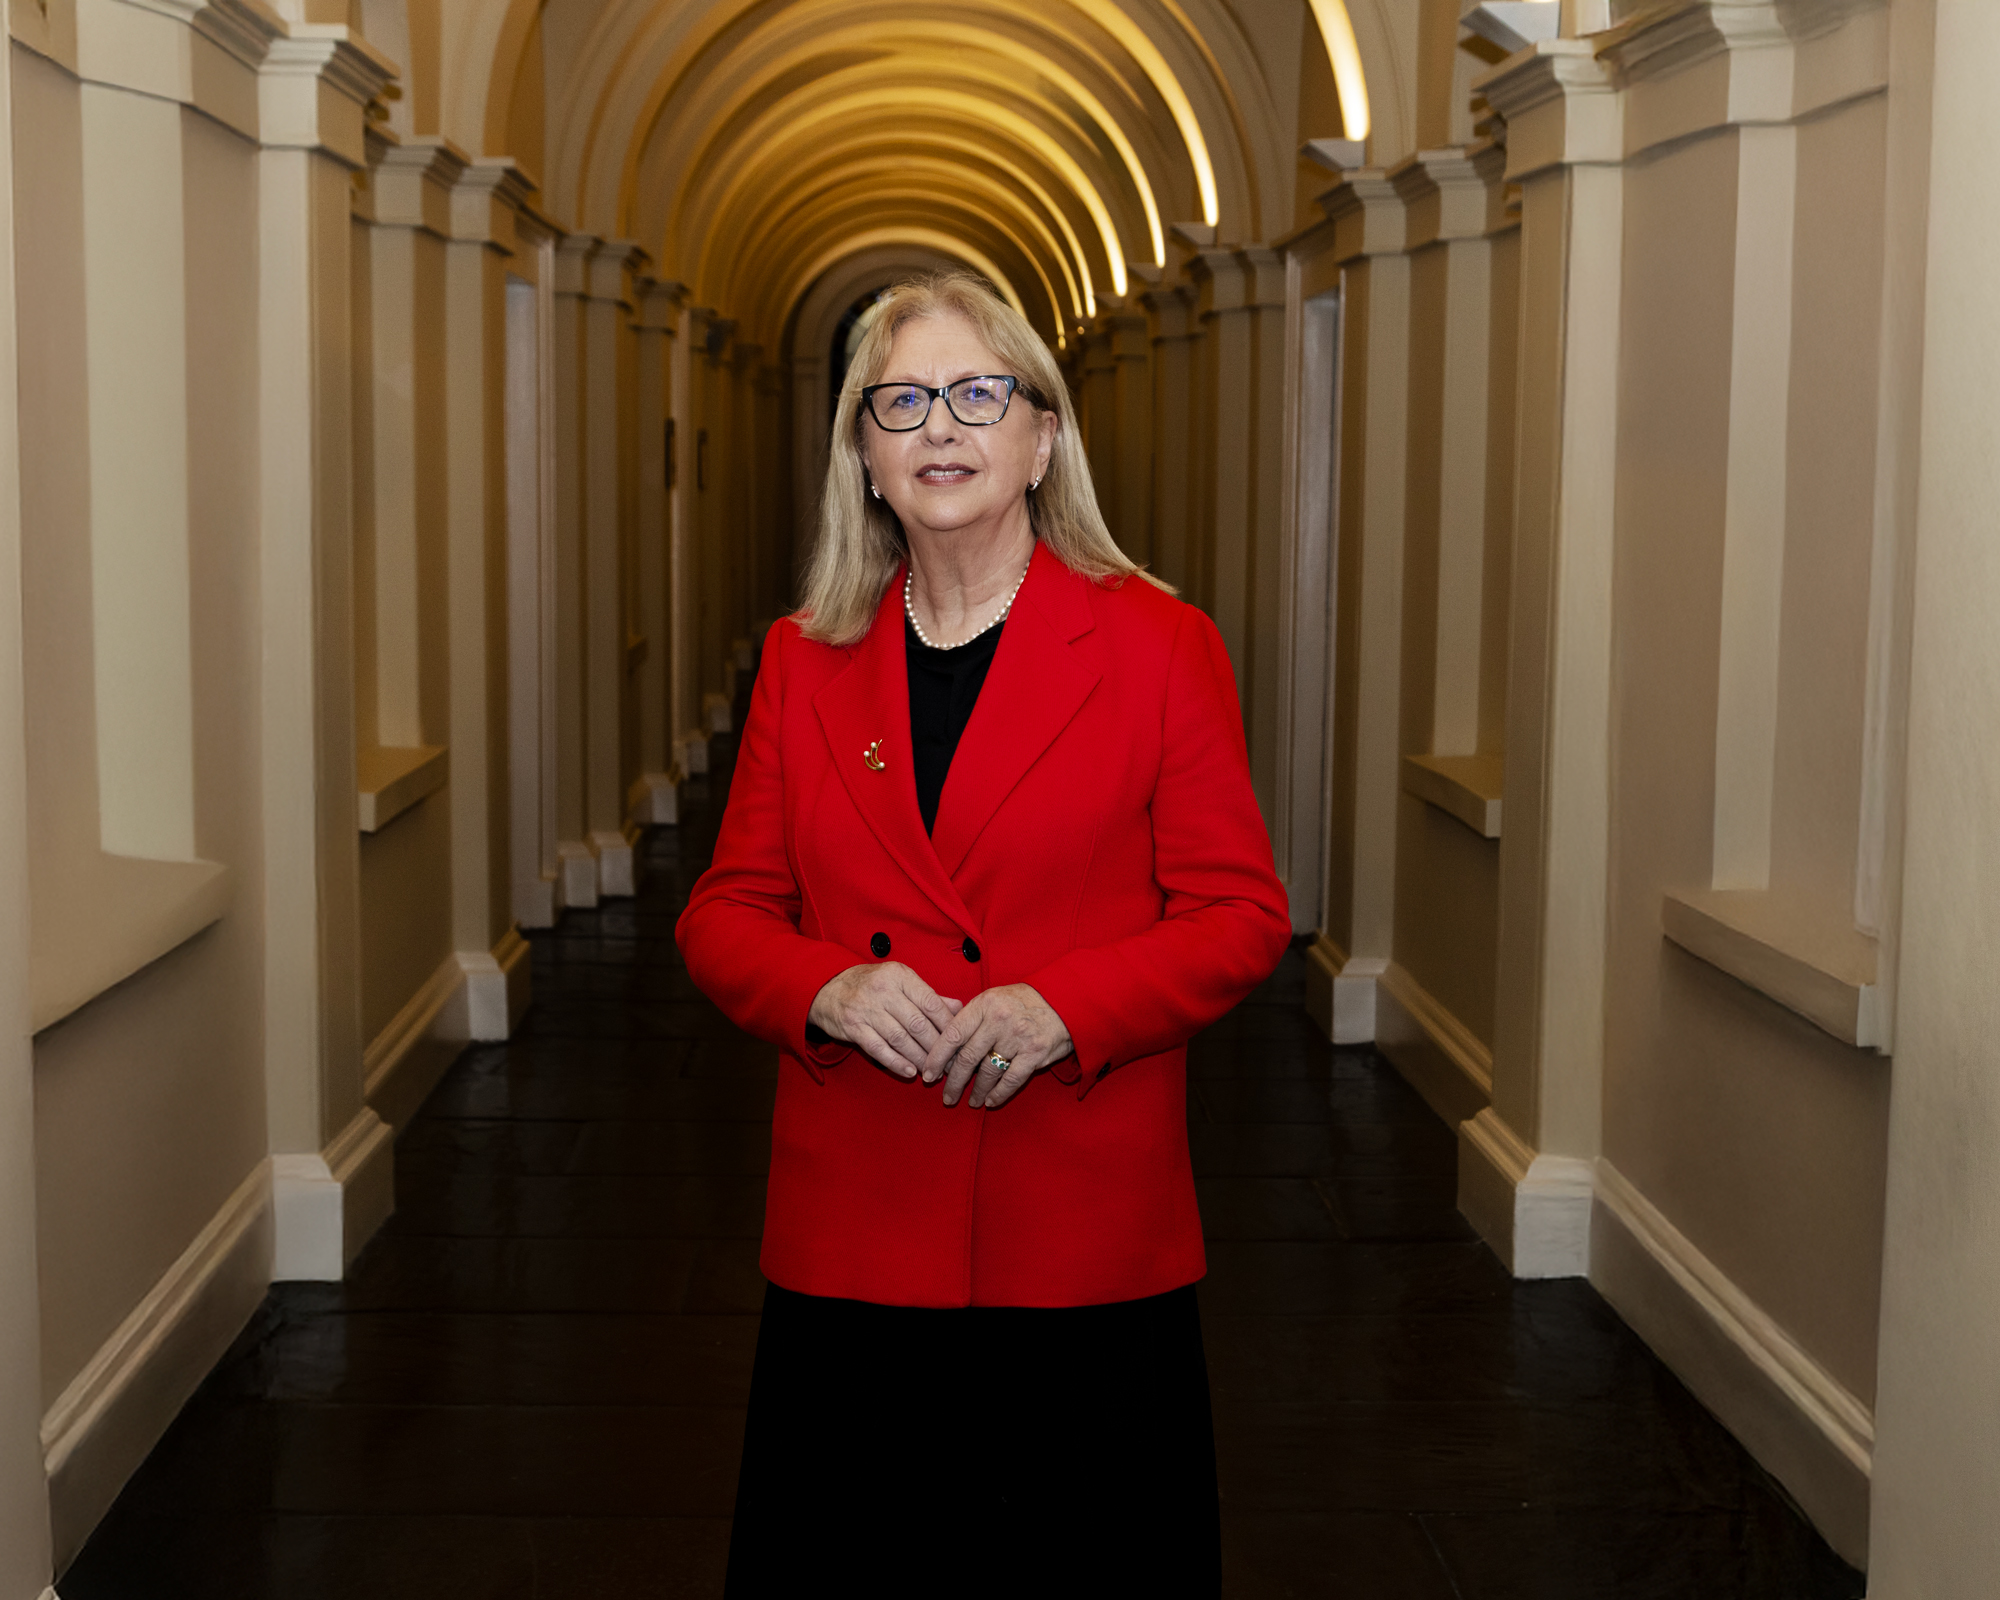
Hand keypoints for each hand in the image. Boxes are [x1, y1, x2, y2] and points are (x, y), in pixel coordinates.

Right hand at [808, 963, 961, 1078]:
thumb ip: (928, 995)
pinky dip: (896, 1062)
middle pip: (917, 1023)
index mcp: (899, 976)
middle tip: (948, 1063)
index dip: (947, 1025)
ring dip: (918, 1058)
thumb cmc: (870, 984)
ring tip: (932, 1071)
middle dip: (936, 1047)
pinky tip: (909, 1071)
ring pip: (900, 1038)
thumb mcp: (899, 980)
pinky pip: (878, 1048)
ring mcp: (866, 1008)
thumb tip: (958, 1008)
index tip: (959, 1042)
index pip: (930, 1002)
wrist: (828, 988)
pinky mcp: (852, 1027)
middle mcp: (883, 990)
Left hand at [923, 984, 1072, 1108]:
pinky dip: (999, 1094)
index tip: (928, 1074)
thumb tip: (943, 1041)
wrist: (1064, 999)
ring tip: (971, 1101)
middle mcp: (999, 1020)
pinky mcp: (1035, 1053)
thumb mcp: (993, 998)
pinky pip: (1011, 1080)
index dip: (937, 1057)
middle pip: (967, 1058)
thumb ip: (970, 1016)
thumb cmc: (1023, 1001)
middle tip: (947, 1097)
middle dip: (954, 1082)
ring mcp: (1018, 1037)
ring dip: (976, 1091)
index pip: (952, 1034)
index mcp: (984, 1005)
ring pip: (988, 1072)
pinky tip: (990, 1101)